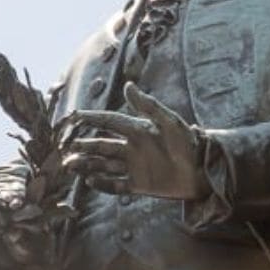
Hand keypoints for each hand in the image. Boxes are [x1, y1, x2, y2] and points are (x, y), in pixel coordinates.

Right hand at [63, 83, 210, 199]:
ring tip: (69, 166)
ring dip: (87, 164)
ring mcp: (134, 166)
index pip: (109, 121)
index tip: (72, 116)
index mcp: (138, 129)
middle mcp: (132, 147)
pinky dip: (102, 183)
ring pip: (104, 164)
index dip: (91, 118)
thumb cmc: (189, 142)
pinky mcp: (139, 184)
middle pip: (101, 145)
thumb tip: (128, 85)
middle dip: (82, 145)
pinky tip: (89, 181)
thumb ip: (149, 106)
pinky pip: (116, 184)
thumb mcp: (170, 122)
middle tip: (64, 148)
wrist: (205, 170)